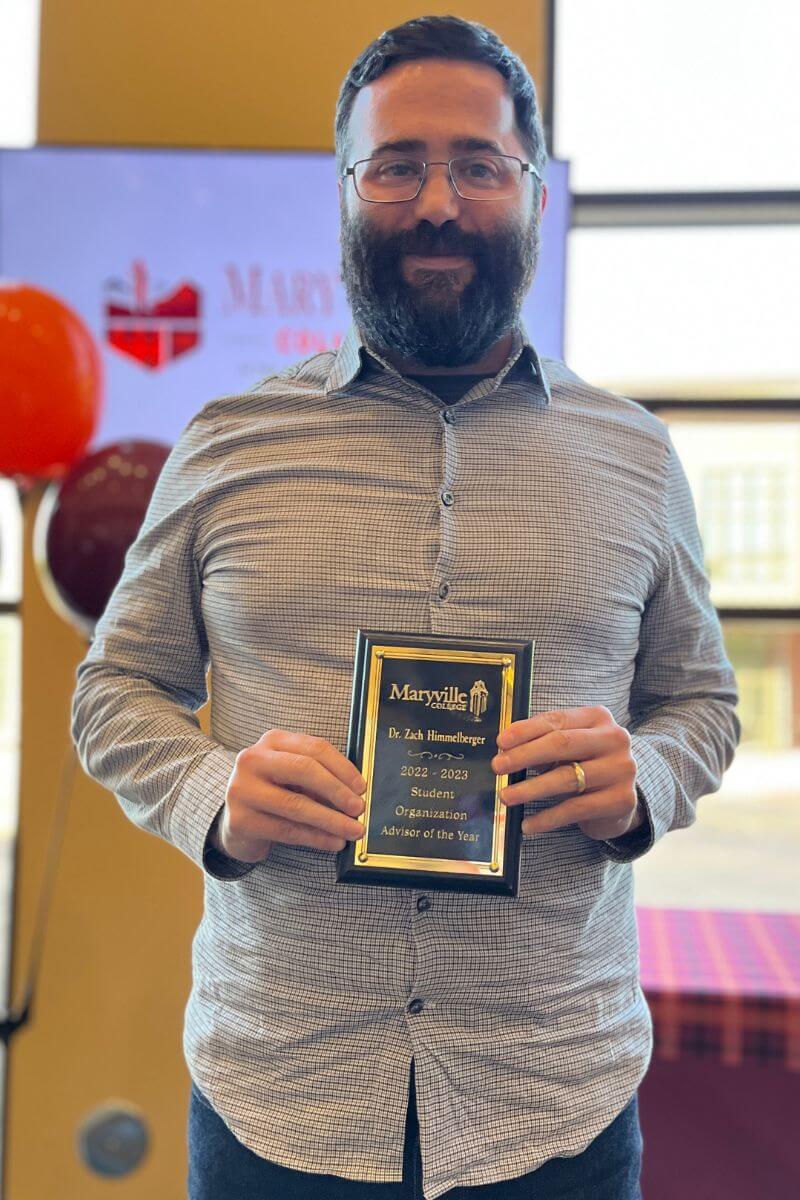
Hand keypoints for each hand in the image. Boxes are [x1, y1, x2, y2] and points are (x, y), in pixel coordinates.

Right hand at [213, 730, 366, 861]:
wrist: (237, 822)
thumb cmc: (274, 793)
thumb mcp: (294, 777)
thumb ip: (320, 778)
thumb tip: (356, 793)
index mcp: (272, 741)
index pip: (314, 748)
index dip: (342, 768)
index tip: (361, 787)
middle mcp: (253, 760)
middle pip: (304, 769)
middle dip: (337, 791)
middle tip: (359, 808)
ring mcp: (243, 789)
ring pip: (296, 804)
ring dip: (331, 820)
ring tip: (353, 831)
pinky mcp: (241, 820)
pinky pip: (287, 830)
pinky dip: (316, 837)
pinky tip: (334, 842)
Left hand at [491, 706, 641, 839]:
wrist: (620, 802)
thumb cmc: (585, 767)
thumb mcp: (566, 750)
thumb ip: (541, 743)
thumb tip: (505, 749)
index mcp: (598, 718)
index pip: (556, 720)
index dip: (526, 730)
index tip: (501, 742)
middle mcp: (614, 739)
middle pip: (562, 743)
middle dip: (525, 755)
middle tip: (498, 767)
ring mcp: (621, 769)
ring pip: (567, 778)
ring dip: (530, 789)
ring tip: (506, 797)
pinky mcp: (621, 799)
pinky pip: (576, 808)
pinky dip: (548, 818)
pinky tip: (528, 825)